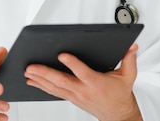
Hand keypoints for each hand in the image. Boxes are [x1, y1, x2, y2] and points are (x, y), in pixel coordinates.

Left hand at [24, 44, 141, 120]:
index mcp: (96, 83)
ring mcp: (75, 95)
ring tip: (27, 72)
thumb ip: (129, 60)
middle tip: (32, 66)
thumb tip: (131, 46)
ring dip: (39, 79)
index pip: (82, 72)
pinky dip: (41, 86)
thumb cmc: (120, 94)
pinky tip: (32, 81)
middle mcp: (83, 90)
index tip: (62, 54)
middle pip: (62, 81)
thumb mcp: (128, 76)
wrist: (117, 114)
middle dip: (45, 73)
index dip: (72, 64)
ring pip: (54, 88)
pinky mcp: (71, 98)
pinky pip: (53, 92)